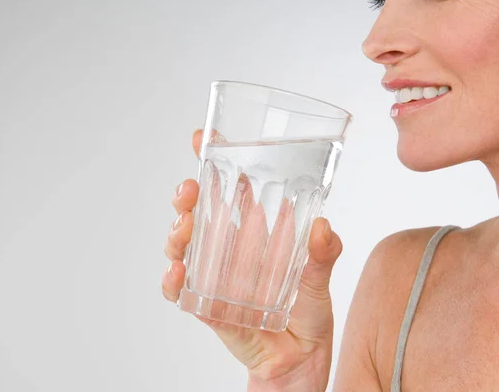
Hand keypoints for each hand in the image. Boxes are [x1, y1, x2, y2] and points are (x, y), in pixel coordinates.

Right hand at [162, 130, 343, 390]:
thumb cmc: (309, 313)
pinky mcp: (207, 305)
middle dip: (188, 196)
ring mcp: (215, 275)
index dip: (215, 162)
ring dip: (177, 233)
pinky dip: (174, 281)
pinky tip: (176, 273)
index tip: (202, 139)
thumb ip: (324, 255)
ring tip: (183, 228)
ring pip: (184, 246)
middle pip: (199, 212)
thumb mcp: (321, 279)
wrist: (299, 359)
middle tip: (189, 190)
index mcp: (257, 232)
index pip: (232, 189)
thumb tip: (324, 228)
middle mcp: (231, 249)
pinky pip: (182, 290)